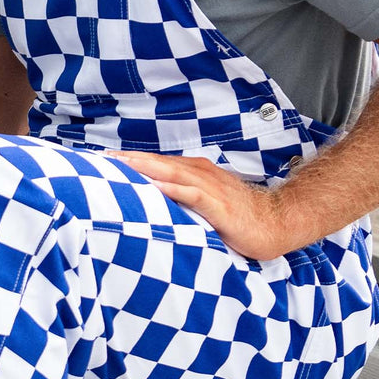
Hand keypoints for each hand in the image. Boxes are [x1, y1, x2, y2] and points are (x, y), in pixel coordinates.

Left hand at [113, 150, 299, 261]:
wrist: (277, 222)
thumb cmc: (239, 216)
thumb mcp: (204, 204)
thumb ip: (182, 200)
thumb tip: (153, 203)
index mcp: (195, 172)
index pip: (156, 163)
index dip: (130, 159)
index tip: (104, 158)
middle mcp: (200, 174)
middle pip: (158, 163)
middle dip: (129, 159)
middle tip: (101, 156)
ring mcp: (209, 187)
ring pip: (171, 172)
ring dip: (144, 167)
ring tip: (118, 164)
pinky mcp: (218, 205)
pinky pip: (191, 193)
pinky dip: (171, 188)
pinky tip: (153, 185)